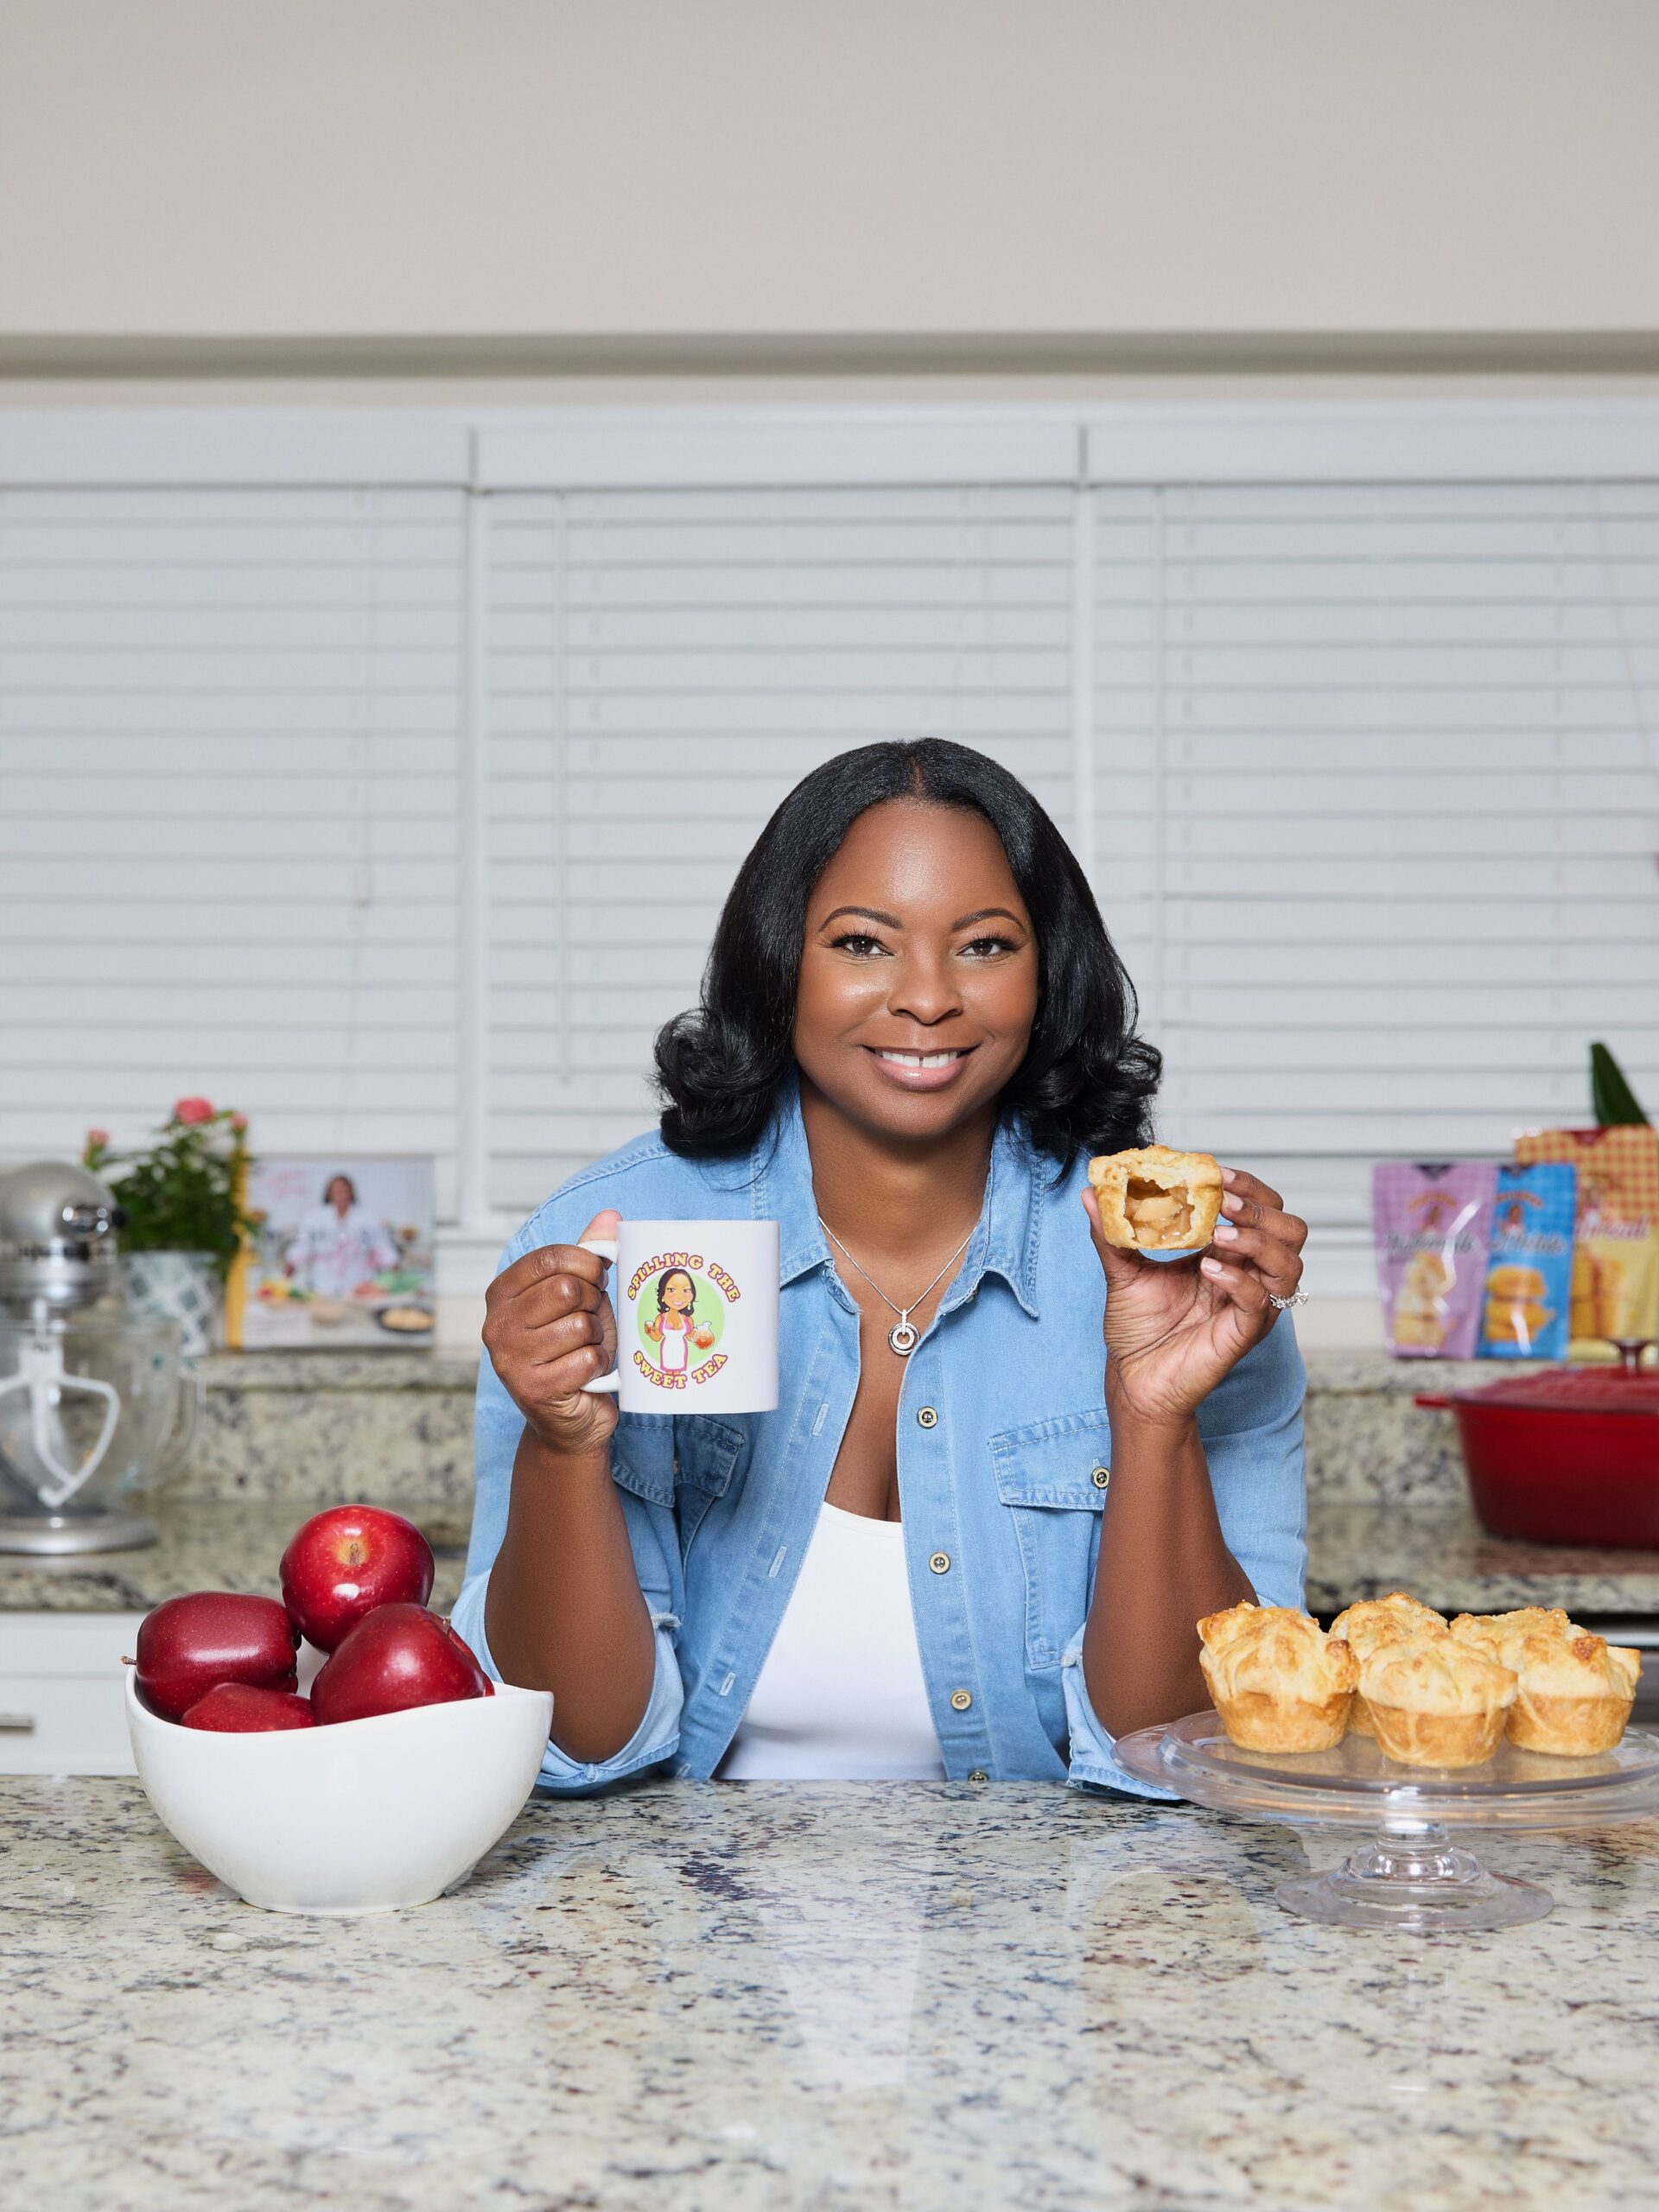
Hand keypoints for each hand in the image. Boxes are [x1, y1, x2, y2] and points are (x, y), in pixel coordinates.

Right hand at [481, 1209, 620, 1457]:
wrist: (571, 1421)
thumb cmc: (575, 1351)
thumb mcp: (580, 1298)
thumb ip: (588, 1257)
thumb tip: (610, 1215)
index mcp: (502, 1293)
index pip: (550, 1258)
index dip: (587, 1264)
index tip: (599, 1278)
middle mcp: (496, 1324)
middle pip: (567, 1289)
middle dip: (593, 1305)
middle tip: (591, 1322)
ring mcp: (510, 1359)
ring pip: (580, 1326)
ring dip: (598, 1340)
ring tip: (586, 1351)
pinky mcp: (532, 1390)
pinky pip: (587, 1360)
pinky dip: (599, 1367)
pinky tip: (588, 1375)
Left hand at [1082, 1169, 1306, 1431]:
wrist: (1133, 1378)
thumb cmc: (1136, 1329)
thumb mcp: (1121, 1271)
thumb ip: (1111, 1233)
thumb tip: (1090, 1193)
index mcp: (1226, 1254)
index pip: (1262, 1209)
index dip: (1247, 1187)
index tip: (1217, 1173)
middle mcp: (1247, 1276)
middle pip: (1290, 1231)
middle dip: (1261, 1209)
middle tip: (1224, 1202)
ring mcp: (1251, 1305)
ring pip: (1289, 1264)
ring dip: (1258, 1242)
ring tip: (1219, 1235)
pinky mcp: (1244, 1333)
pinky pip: (1261, 1302)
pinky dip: (1240, 1280)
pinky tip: (1208, 1269)